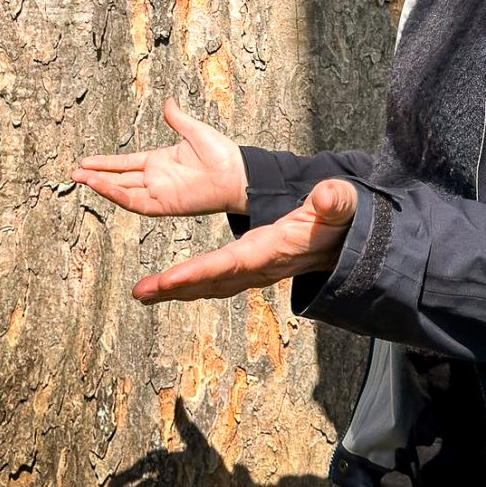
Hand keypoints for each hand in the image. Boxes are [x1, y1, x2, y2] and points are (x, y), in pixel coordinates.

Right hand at [71, 97, 247, 215]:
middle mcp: (156, 178)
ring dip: (102, 186)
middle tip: (74, 174)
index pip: (126, 163)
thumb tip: (168, 101)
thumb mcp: (194, 130)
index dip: (106, 163)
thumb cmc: (221, 153)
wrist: (236, 173)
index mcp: (160, 161)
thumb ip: (176, 118)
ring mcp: (159, 192)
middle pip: (119, 179)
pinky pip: (136, 202)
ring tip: (81, 178)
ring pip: (123, 191)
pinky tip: (103, 186)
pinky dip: (118, 195)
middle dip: (97, 176)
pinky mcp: (164, 204)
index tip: (86, 161)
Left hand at [131, 178, 357, 302]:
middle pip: (212, 281)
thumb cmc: (338, 221)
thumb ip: (334, 201)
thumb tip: (324, 194)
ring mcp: (253, 271)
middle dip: (177, 287)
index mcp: (274, 250)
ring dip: (175, 289)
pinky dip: (188, 284)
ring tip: (141, 292)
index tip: (169, 279)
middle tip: (141, 292)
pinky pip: (213, 279)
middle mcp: (260, 267)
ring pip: (209, 284)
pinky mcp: (248, 269)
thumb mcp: (341, 205)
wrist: (344, 243)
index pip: (232, 263)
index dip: (200, 272)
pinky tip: (166, 286)